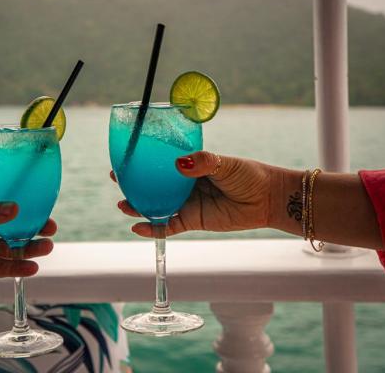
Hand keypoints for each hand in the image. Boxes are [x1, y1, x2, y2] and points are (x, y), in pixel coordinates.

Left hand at [0, 195, 55, 284]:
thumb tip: (15, 209)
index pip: (10, 207)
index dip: (28, 209)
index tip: (45, 209)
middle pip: (16, 229)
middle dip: (35, 230)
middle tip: (51, 230)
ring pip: (13, 249)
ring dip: (30, 249)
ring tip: (47, 248)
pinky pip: (2, 268)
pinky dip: (17, 268)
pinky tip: (32, 267)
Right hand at [112, 151, 273, 237]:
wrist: (267, 199)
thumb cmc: (248, 175)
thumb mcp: (225, 163)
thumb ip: (202, 162)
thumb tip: (179, 164)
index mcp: (189, 165)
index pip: (160, 162)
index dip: (142, 161)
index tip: (125, 157)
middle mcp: (183, 184)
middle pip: (153, 185)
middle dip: (133, 183)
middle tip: (117, 179)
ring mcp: (186, 203)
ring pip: (156, 205)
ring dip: (138, 206)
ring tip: (124, 204)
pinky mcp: (192, 221)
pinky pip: (167, 226)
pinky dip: (153, 228)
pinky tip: (139, 226)